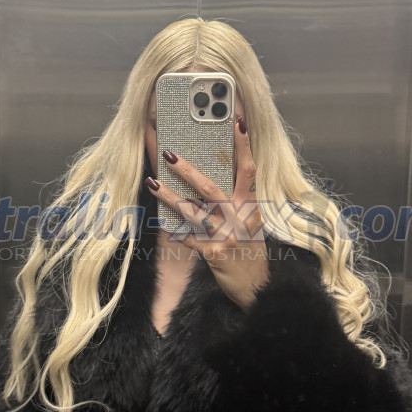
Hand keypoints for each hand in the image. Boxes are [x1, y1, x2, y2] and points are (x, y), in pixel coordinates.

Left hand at [147, 115, 268, 309]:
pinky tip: (158, 218)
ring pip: (194, 212)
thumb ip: (238, 204)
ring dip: (170, 196)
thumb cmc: (252, 254)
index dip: (243, 145)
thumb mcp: (253, 225)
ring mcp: (226, 237)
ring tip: (152, 182)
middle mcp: (239, 219)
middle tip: (168, 154)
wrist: (258, 290)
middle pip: (212, 188)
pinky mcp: (213, 254)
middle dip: (188, 170)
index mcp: (251, 207)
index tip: (237, 121)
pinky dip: (174, 228)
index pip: (248, 170)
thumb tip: (211, 181)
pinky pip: (188, 238)